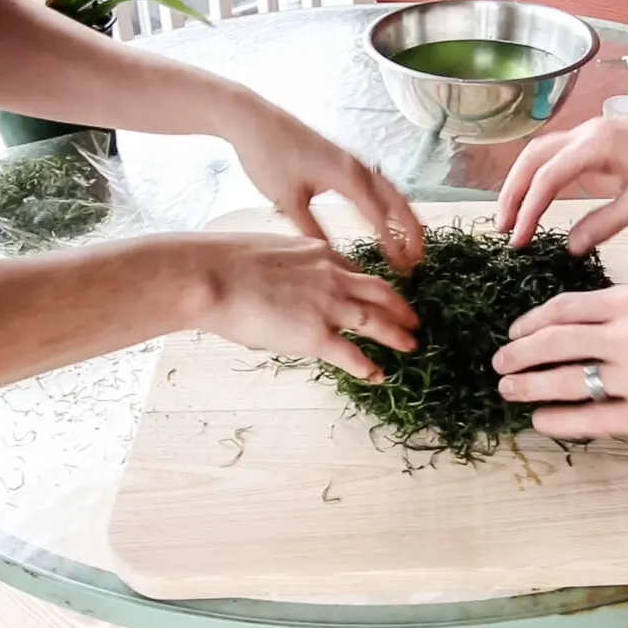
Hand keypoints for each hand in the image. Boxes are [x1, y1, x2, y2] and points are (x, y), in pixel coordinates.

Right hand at [189, 233, 418, 380]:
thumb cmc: (224, 262)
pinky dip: (369, 366)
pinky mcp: (316, 335)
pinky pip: (352, 354)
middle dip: (400, 307)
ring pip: (376, 321)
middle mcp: (332, 276)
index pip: (356, 270)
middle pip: (380, 292)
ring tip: (411, 345)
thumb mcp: (268, 253)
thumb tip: (279, 286)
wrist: (213, 275)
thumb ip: (286, 269)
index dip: (371, 286)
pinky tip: (378, 374)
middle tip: (414, 319)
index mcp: (319, 252)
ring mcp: (328, 305)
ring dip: (397, 334)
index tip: (381, 295)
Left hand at [225, 99, 423, 270]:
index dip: (393, 243)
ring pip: (390, 190)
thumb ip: (313, 230)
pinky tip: (385, 215)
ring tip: (413, 240)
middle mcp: (357, 168)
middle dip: (411, 229)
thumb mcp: (289, 201)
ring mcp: (352, 162)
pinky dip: (389, 203)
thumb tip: (333, 256)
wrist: (255, 121)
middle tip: (420, 256)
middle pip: (397, 200)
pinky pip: (377, 184)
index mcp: (348, 177)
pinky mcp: (343, 160)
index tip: (402, 267)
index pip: (380, 216)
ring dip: (403, 215)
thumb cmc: (269, 158)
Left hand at [491, 284, 627, 439]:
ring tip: (508, 392)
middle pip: (553, 341)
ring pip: (565, 379)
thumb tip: (600, 323)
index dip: (530, 322)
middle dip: (517, 353)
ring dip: (528, 385)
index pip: (564, 308)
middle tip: (498, 364)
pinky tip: (543, 421)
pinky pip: (594, 419)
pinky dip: (561, 420)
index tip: (515, 332)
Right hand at [496, 111, 627, 254]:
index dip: (528, 211)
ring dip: (522, 183)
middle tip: (504, 228)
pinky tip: (540, 198)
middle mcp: (586, 133)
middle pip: (531, 159)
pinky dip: (540, 176)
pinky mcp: (599, 139)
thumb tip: (570, 245)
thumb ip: (605, 223)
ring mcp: (591, 133)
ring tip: (513, 216)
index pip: (546, 179)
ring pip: (540, 153)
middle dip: (512, 193)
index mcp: (595, 145)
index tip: (519, 240)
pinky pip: (557, 154)